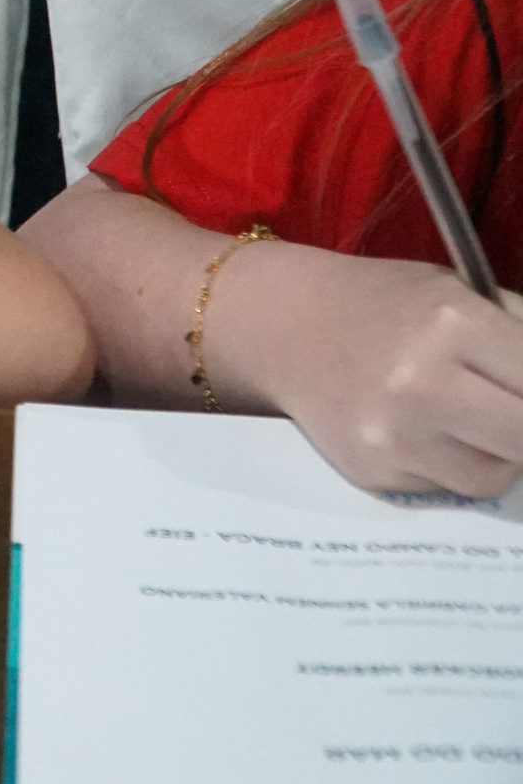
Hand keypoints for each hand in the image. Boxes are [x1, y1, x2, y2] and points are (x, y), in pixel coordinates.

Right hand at [225, 249, 522, 498]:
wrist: (284, 326)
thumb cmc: (386, 306)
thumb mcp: (462, 295)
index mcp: (451, 324)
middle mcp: (419, 383)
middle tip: (514, 418)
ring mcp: (391, 435)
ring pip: (494, 476)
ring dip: (498, 455)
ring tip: (467, 420)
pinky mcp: (371, 471)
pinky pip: (446, 487)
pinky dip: (449, 466)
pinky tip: (420, 431)